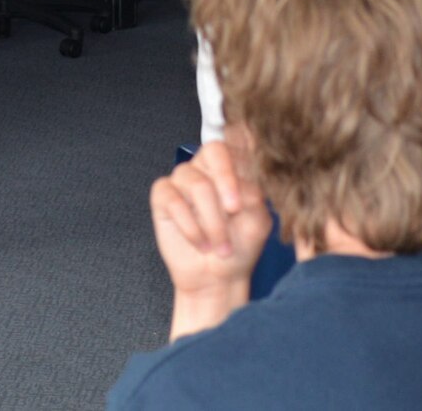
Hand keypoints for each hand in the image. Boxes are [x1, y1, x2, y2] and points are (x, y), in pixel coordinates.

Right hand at [149, 142, 271, 301]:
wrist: (218, 278)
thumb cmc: (240, 247)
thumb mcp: (257, 221)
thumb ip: (254, 194)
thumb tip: (244, 178)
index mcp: (235, 167)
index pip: (239, 144)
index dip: (245, 161)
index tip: (251, 191)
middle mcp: (209, 168)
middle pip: (214, 150)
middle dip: (226, 180)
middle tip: (235, 209)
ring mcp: (184, 180)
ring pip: (196, 183)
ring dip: (212, 220)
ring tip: (220, 245)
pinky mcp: (163, 197)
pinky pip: (172, 200)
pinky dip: (190, 226)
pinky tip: (201, 243)